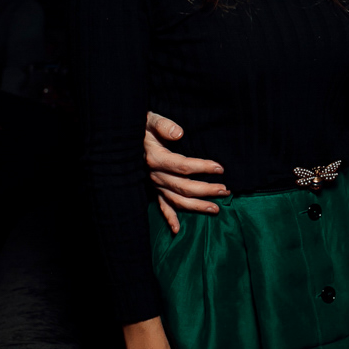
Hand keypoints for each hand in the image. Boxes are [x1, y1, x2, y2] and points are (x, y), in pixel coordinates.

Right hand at [145, 111, 226, 233]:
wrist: (122, 137)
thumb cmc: (141, 126)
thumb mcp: (149, 119)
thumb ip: (163, 125)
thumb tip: (179, 133)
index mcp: (156, 158)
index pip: (183, 166)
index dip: (202, 167)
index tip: (220, 168)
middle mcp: (155, 175)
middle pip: (183, 187)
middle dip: (206, 190)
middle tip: (225, 190)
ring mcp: (154, 184)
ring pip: (176, 200)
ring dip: (196, 206)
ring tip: (216, 208)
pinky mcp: (152, 189)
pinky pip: (160, 206)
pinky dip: (169, 218)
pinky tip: (177, 229)